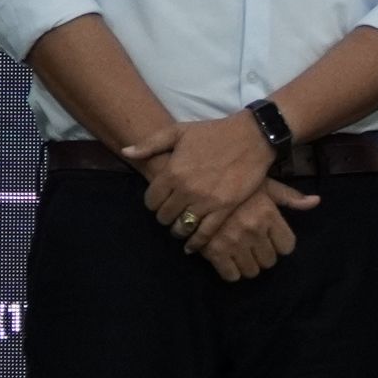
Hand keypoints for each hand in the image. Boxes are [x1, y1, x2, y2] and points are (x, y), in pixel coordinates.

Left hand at [123, 114, 273, 243]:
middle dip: (165, 216)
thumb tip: (126, 152)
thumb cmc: (213, 133)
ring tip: (181, 227)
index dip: (152, 203)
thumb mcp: (179, 131)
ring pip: (182, 227)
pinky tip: (192, 246)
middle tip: (171, 213)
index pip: (151, 200)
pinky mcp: (224, 209)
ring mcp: (205, 201)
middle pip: (164, 216)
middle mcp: (186, 189)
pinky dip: (196, 243)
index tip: (159, 201)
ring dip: (178, 230)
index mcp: (172, 172)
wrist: (251, 137)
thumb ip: (150, 144)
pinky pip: (205, 233)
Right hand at [195, 179, 319, 282]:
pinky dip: (231, 272)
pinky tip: (227, 259)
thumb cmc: (233, 184)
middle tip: (252, 244)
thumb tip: (316, 201)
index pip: (287, 246)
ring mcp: (234, 242)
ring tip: (240, 252)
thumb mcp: (264, 184)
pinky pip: (231, 276)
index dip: (280, 244)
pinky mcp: (214, 252)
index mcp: (268, 214)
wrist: (196, 184)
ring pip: (252, 271)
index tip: (271, 238)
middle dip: (263, 254)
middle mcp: (254, 230)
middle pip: (270, 261)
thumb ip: (289, 196)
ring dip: (248, 264)